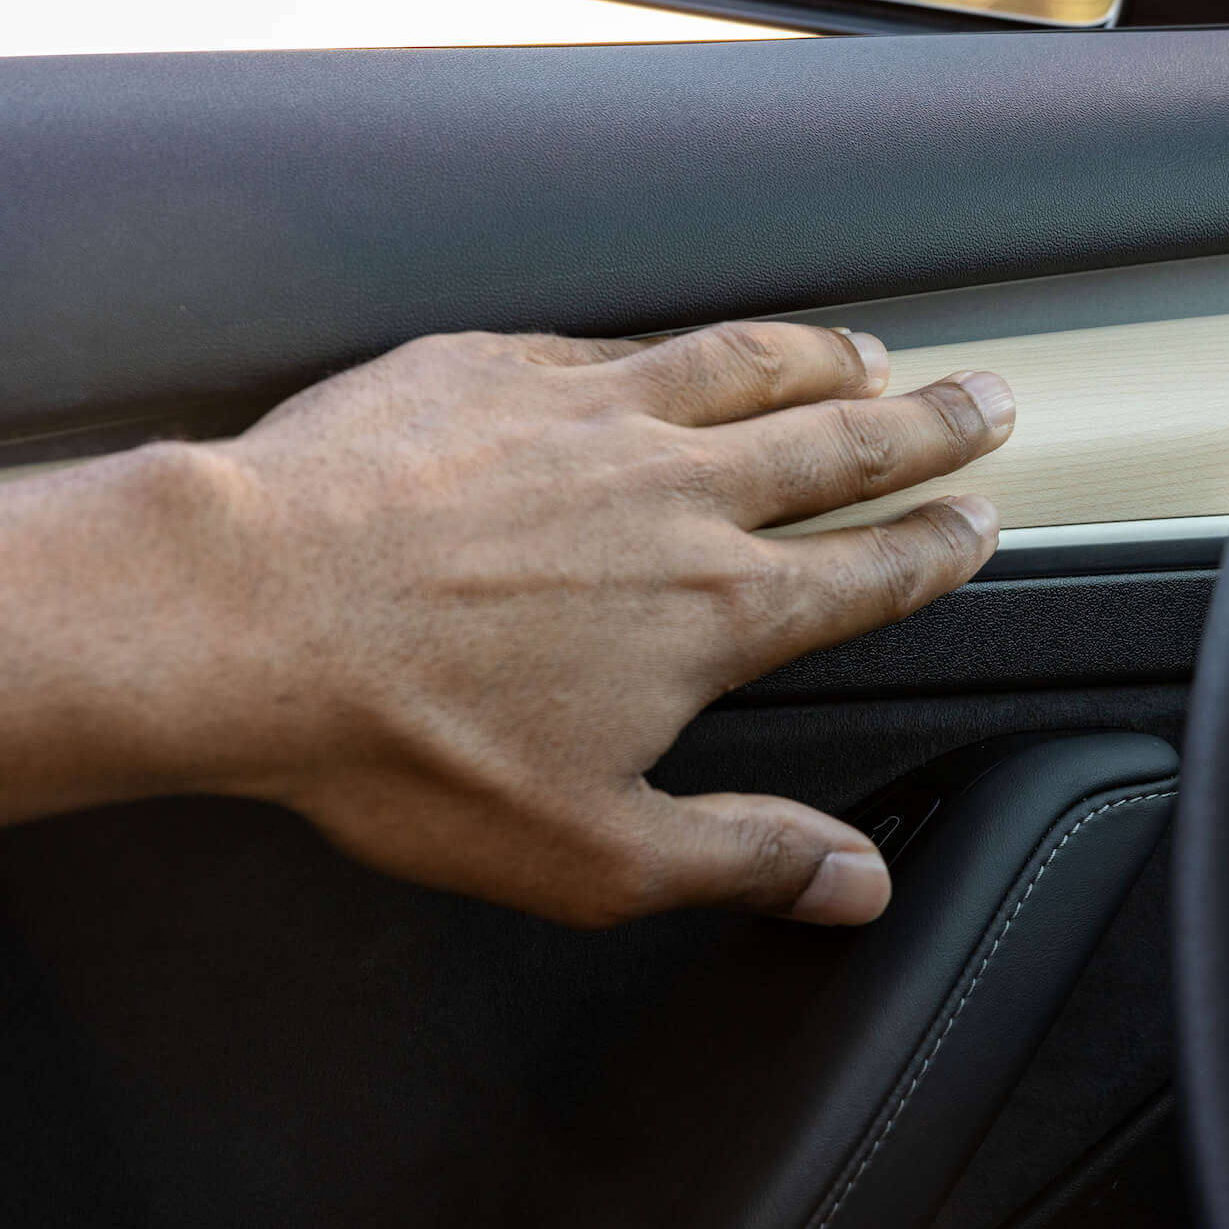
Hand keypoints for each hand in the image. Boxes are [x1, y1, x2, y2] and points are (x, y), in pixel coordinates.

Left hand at [189, 323, 1015, 928]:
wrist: (244, 612)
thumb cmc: (402, 741)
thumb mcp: (589, 853)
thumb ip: (741, 858)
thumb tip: (854, 887)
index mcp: (715, 609)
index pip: (870, 569)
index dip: (939, 545)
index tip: (979, 518)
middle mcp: (677, 492)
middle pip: (842, 442)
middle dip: (927, 423)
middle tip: (984, 397)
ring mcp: (588, 414)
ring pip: (742, 366)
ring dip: (820, 356)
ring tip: (865, 348)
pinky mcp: (496, 367)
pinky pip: (616, 342)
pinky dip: (673, 342)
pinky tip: (674, 342)